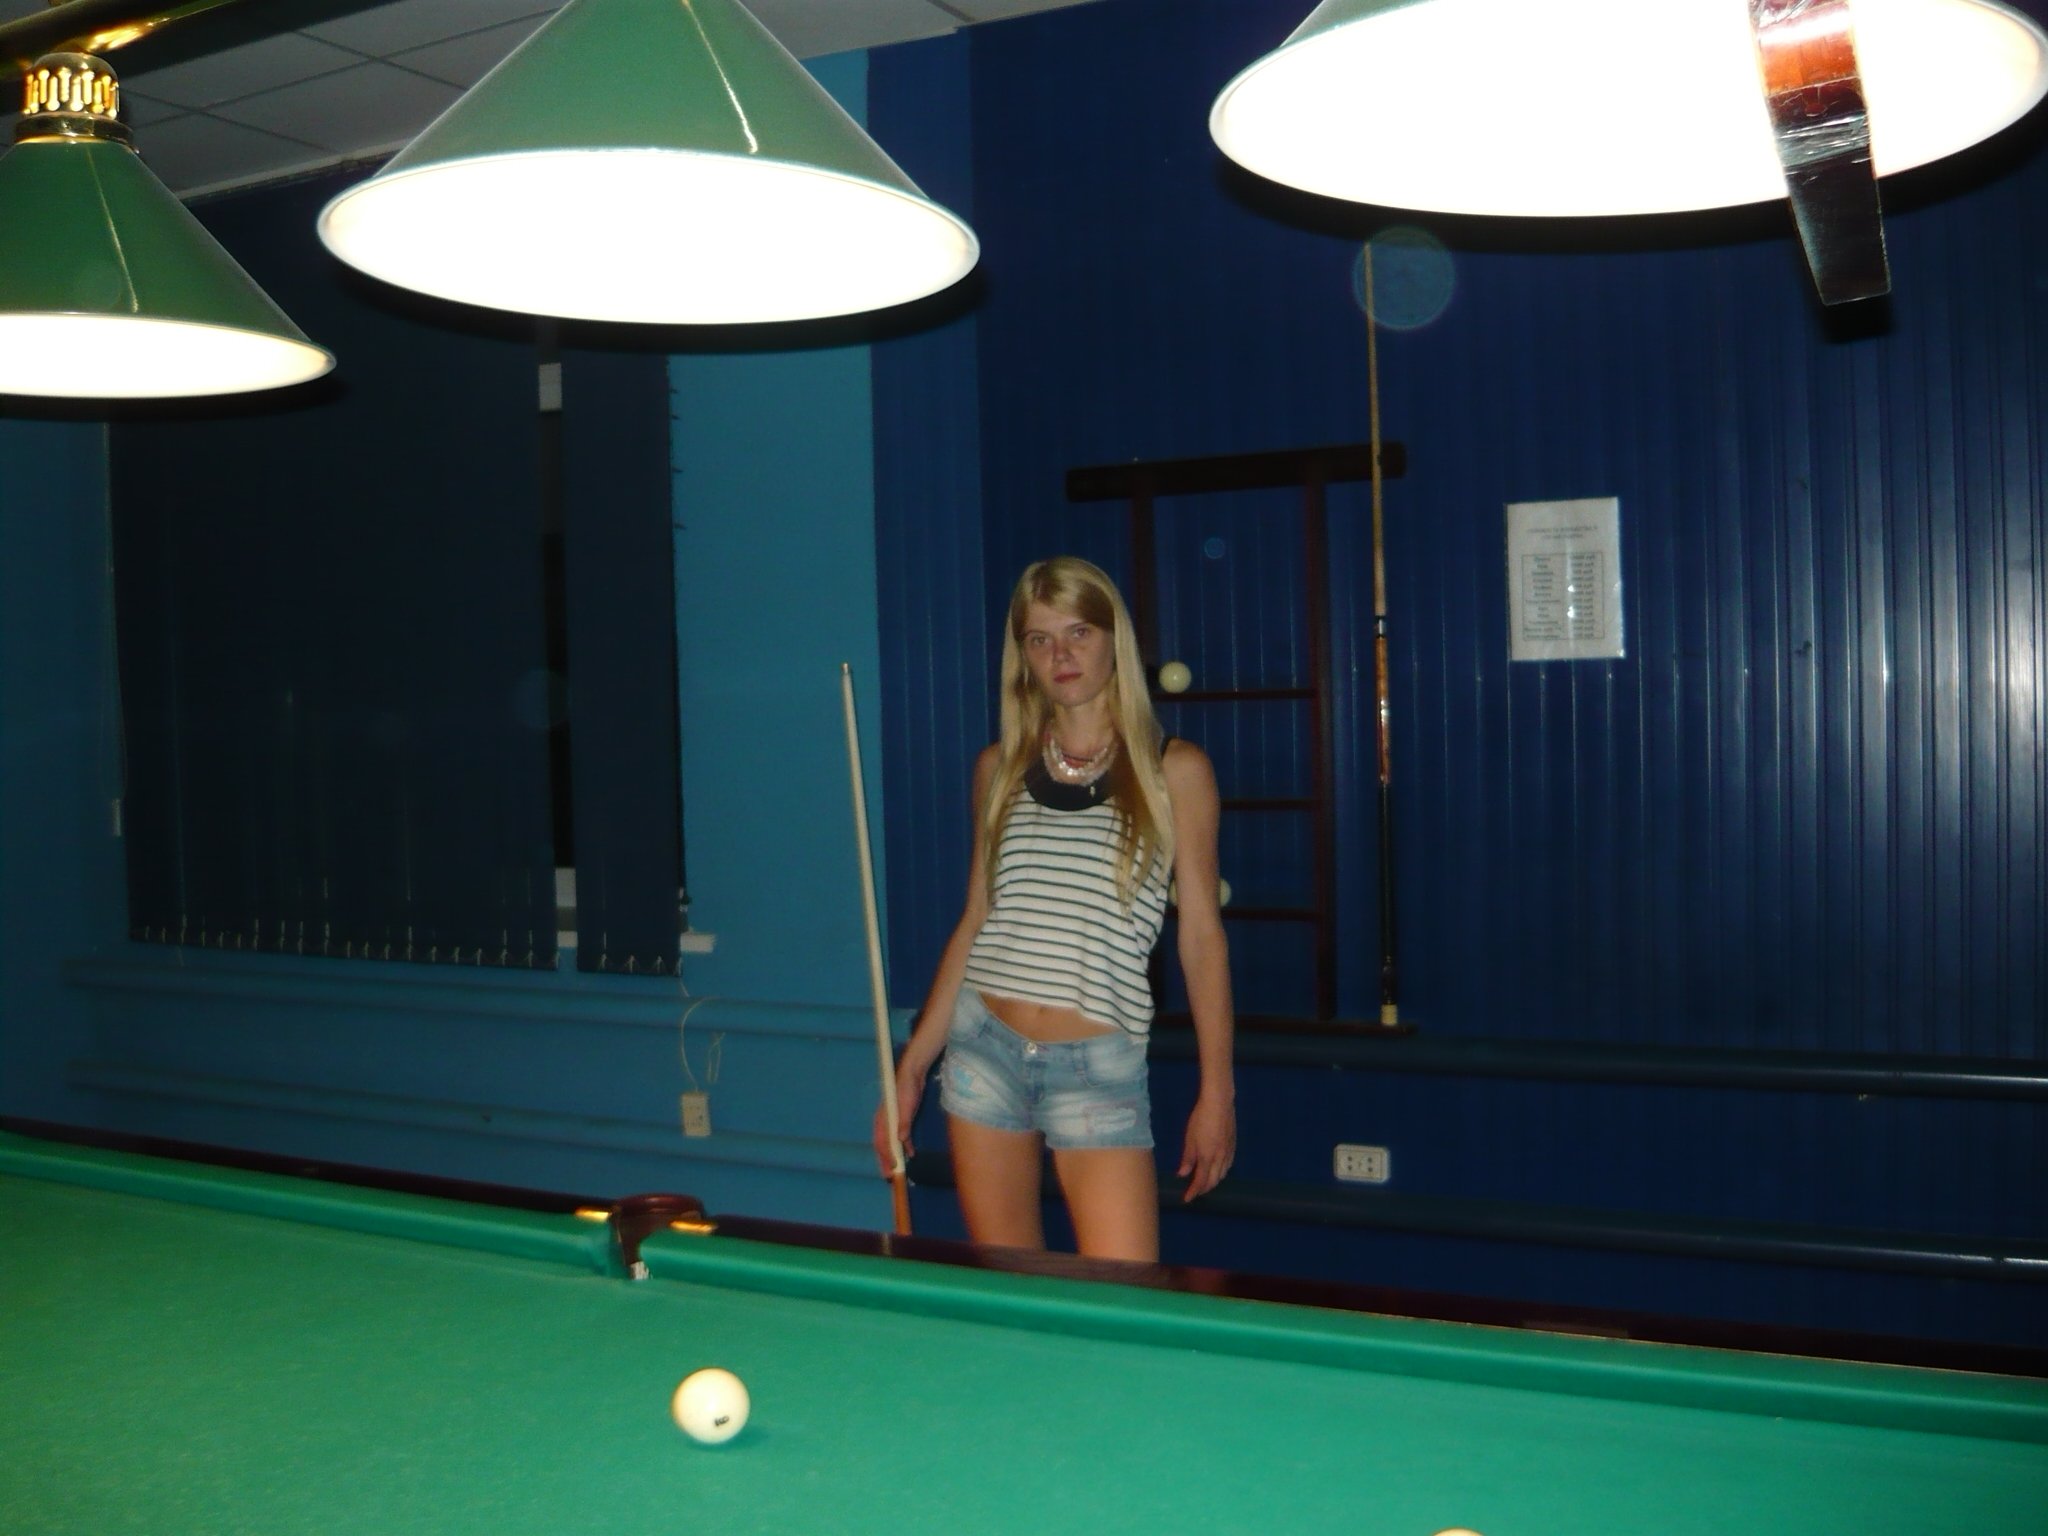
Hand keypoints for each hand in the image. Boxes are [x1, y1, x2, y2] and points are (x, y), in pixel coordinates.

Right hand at [872, 1062, 924, 1177]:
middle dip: (885, 1161)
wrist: (912, 1075)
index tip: (891, 1170)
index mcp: (882, 1120)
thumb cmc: (907, 1089)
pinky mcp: (901, 1119)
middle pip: (883, 1146)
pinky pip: (900, 1136)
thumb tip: (901, 1141)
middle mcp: (884, 1122)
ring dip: (894, 1156)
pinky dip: (905, 1146)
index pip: (882, 1143)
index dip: (886, 1158)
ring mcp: (892, 1121)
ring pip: (891, 1143)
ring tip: (898, 1170)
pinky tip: (911, 1154)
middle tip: (889, 1177)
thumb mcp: (906, 1107)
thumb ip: (904, 1124)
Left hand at [1177, 1094, 1235, 1201]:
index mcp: (1207, 1158)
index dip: (1193, 1192)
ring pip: (1222, 1174)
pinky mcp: (1233, 1145)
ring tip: (1205, 1182)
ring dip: (1213, 1181)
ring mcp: (1229, 1152)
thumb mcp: (1189, 1138)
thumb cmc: (1201, 1118)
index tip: (1186, 1199)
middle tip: (1194, 1191)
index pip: (1200, 1181)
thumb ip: (1187, 1158)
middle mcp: (1220, 1158)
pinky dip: (1222, 1171)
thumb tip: (1182, 1174)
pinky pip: (1228, 1165)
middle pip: (1213, 1181)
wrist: (1219, 1103)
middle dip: (1204, 1189)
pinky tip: (1218, 1169)